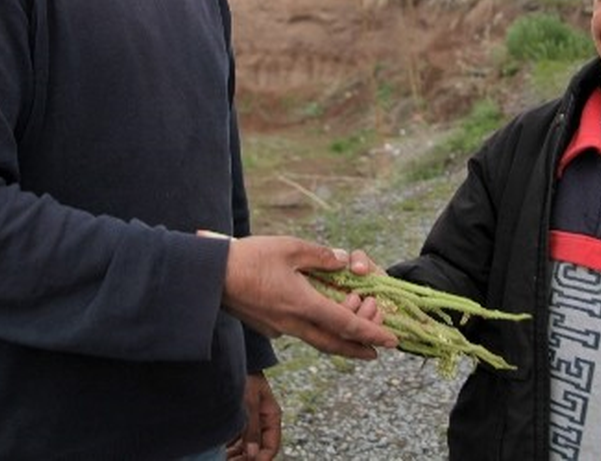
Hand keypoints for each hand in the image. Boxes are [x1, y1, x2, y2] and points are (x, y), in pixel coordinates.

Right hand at [221, 235, 398, 358]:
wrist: (208, 278)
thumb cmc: (248, 259)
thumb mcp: (290, 249)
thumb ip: (320, 256)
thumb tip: (343, 261)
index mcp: (304, 305)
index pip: (346, 324)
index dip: (372, 333)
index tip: (391, 342)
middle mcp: (293, 323)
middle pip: (334, 343)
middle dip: (358, 349)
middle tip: (376, 351)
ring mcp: (278, 328)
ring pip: (316, 339)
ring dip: (338, 340)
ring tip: (354, 340)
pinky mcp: (266, 325)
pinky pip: (299, 332)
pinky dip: (316, 330)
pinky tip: (317, 319)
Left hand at [226, 372, 280, 459]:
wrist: (231, 357)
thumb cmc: (245, 375)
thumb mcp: (249, 402)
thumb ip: (252, 429)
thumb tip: (253, 453)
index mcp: (271, 416)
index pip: (271, 446)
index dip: (262, 458)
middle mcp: (262, 421)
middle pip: (257, 448)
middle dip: (246, 459)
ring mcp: (249, 420)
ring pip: (245, 446)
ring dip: (236, 455)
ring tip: (223, 459)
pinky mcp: (237, 418)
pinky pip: (235, 439)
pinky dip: (228, 448)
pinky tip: (219, 452)